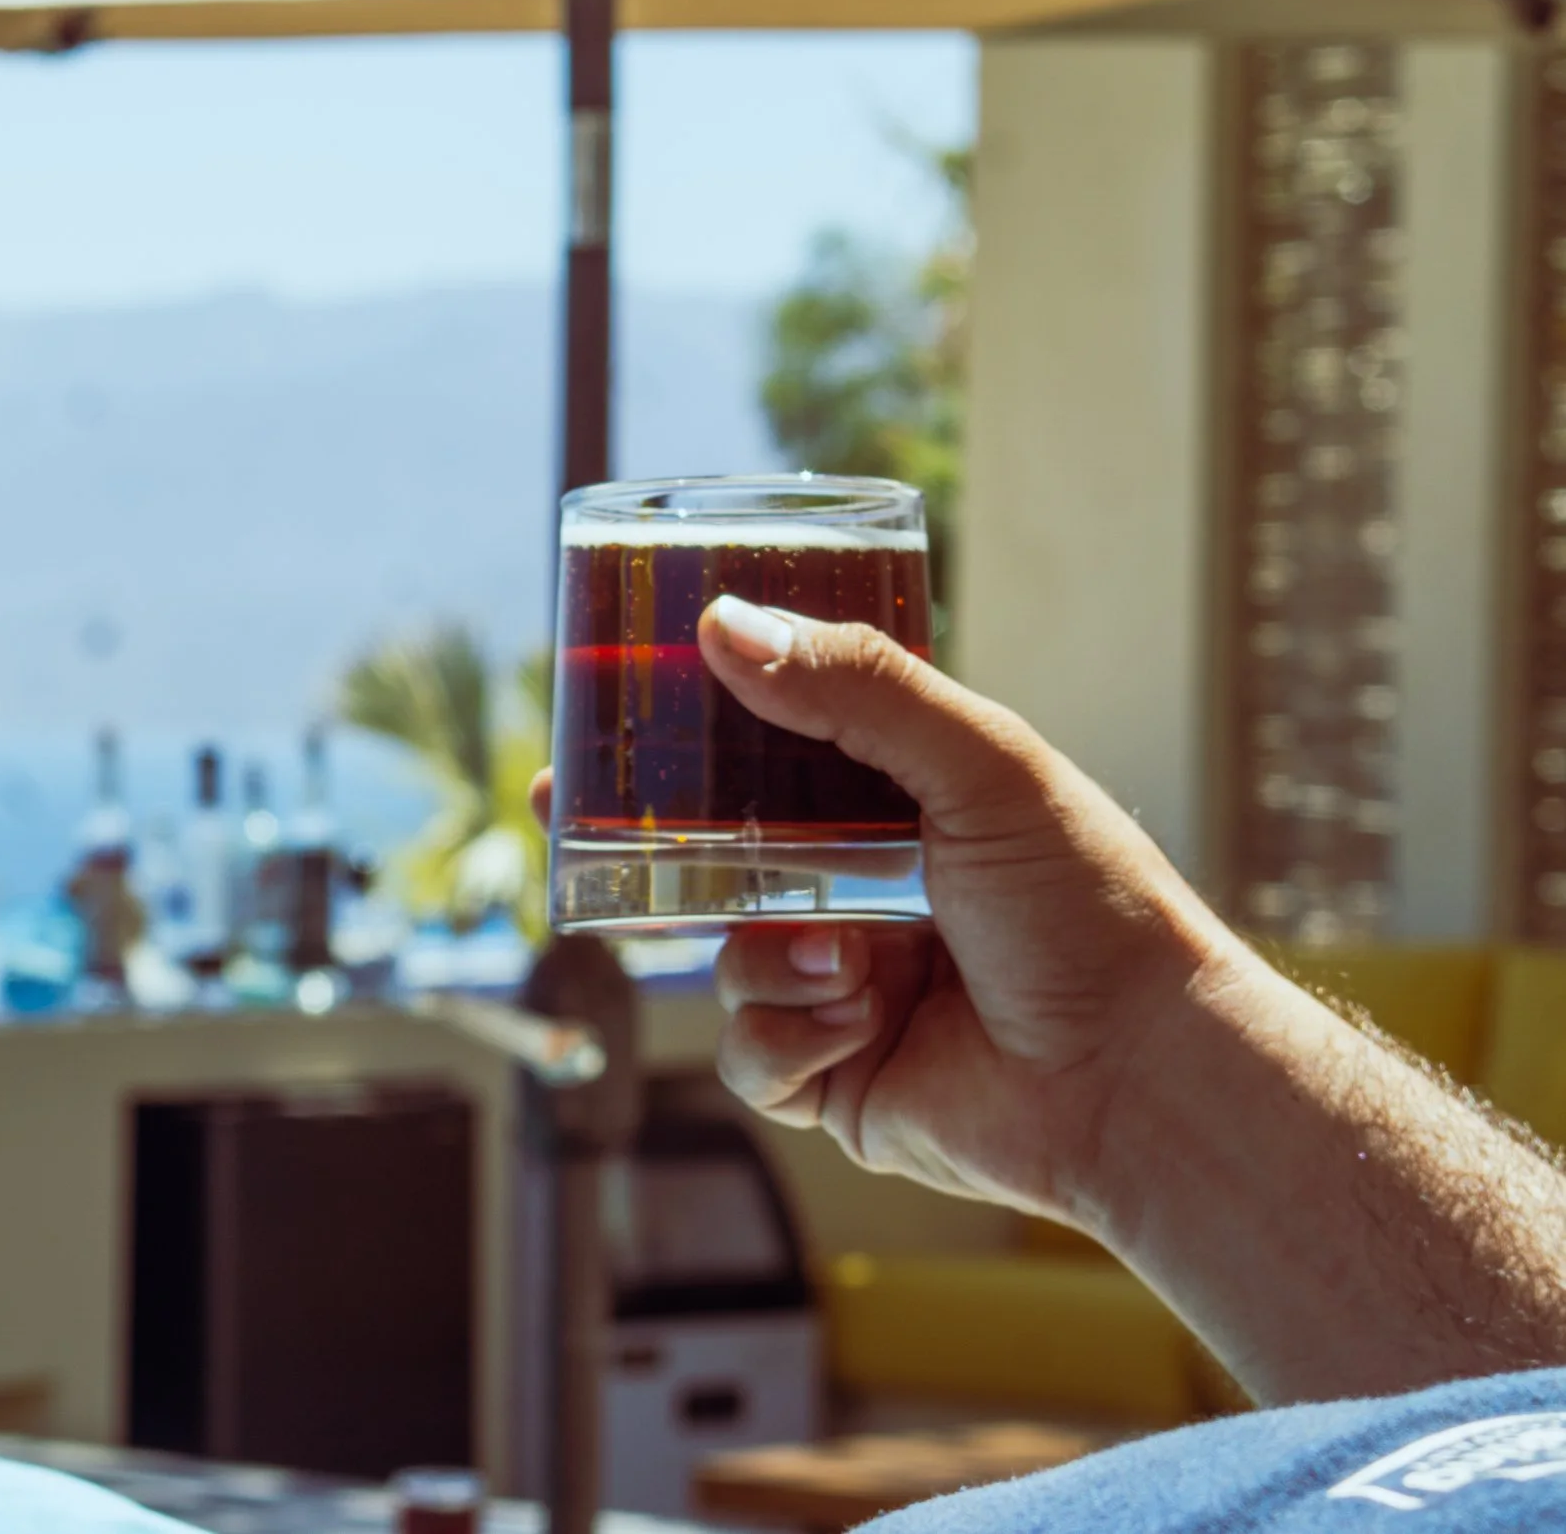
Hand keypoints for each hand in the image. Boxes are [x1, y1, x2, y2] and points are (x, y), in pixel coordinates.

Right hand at [534, 595, 1247, 1222]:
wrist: (1139, 1076)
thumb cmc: (1090, 908)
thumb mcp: (980, 764)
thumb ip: (856, 691)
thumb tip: (726, 624)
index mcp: (900, 811)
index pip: (770, 755)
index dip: (686, 737)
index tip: (610, 711)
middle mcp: (864, 896)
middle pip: (714, 858)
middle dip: (642, 845)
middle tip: (566, 816)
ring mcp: (844, 990)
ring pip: (722, 958)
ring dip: (765, 958)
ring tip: (845, 965)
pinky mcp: (833, 1080)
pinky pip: (746, 1054)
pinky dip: (786, 1036)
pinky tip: (853, 1025)